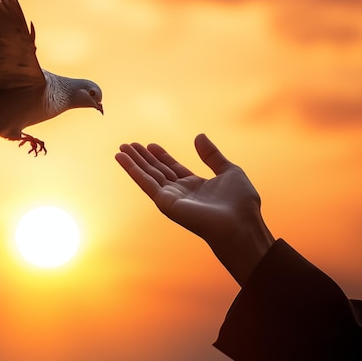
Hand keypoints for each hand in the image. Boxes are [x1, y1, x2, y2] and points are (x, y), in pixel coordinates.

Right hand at [115, 134, 273, 285]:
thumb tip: (199, 136)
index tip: (149, 145)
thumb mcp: (229, 170)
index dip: (160, 156)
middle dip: (142, 157)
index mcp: (195, 185)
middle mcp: (181, 192)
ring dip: (133, 162)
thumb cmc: (240, 203)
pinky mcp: (165, 202)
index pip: (172, 168)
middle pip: (156, 171)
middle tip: (128, 144)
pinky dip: (132, 170)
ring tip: (121, 149)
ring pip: (148, 175)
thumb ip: (212, 155)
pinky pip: (145, 183)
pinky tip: (122, 159)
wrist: (240, 224)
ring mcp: (171, 198)